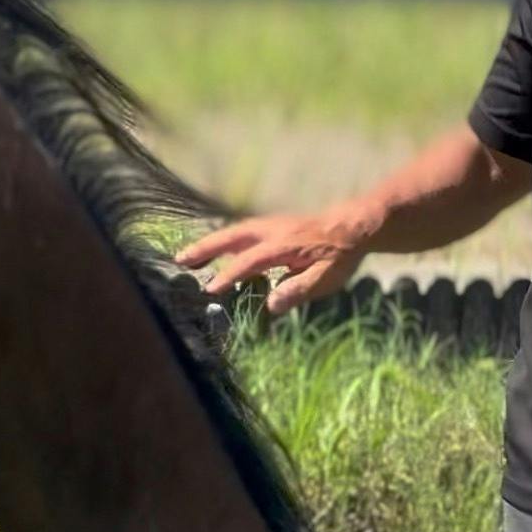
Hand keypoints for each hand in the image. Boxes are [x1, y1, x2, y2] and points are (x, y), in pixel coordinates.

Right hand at [176, 210, 370, 315]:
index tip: (210, 290)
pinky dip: (223, 240)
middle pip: (231, 237)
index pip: (249, 261)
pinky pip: (240, 232)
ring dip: (209, 244)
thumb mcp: (326, 278)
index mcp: (283, 245)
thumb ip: (298, 290)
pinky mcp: (270, 227)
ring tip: (187, 257)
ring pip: (232, 232)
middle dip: (205, 249)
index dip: (229, 275)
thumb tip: (271, 306)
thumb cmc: (340, 255)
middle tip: (179, 261)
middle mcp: (271, 231)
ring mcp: (269, 226)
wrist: (352, 227)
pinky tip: (215, 252)